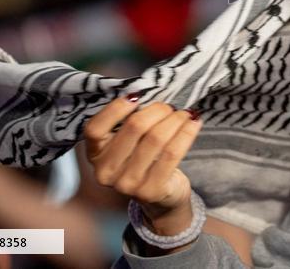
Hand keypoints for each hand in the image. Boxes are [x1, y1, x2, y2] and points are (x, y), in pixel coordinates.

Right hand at [83, 98, 202, 237]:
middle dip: (158, 110)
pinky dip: (186, 133)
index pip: (94, 129)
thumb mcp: (127, 144)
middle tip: (171, 105)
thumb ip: (128, 122)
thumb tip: (148, 92)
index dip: (115, 109)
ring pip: (156, 138)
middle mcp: (106, 172)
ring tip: (185, 113)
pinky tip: (194, 123)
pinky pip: (172, 152)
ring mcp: (128, 184)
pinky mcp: (151, 190)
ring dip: (175, 119)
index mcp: (95, 155)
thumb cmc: (143, 160)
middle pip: (134, 128)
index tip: (137, 95)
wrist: (160, 199)